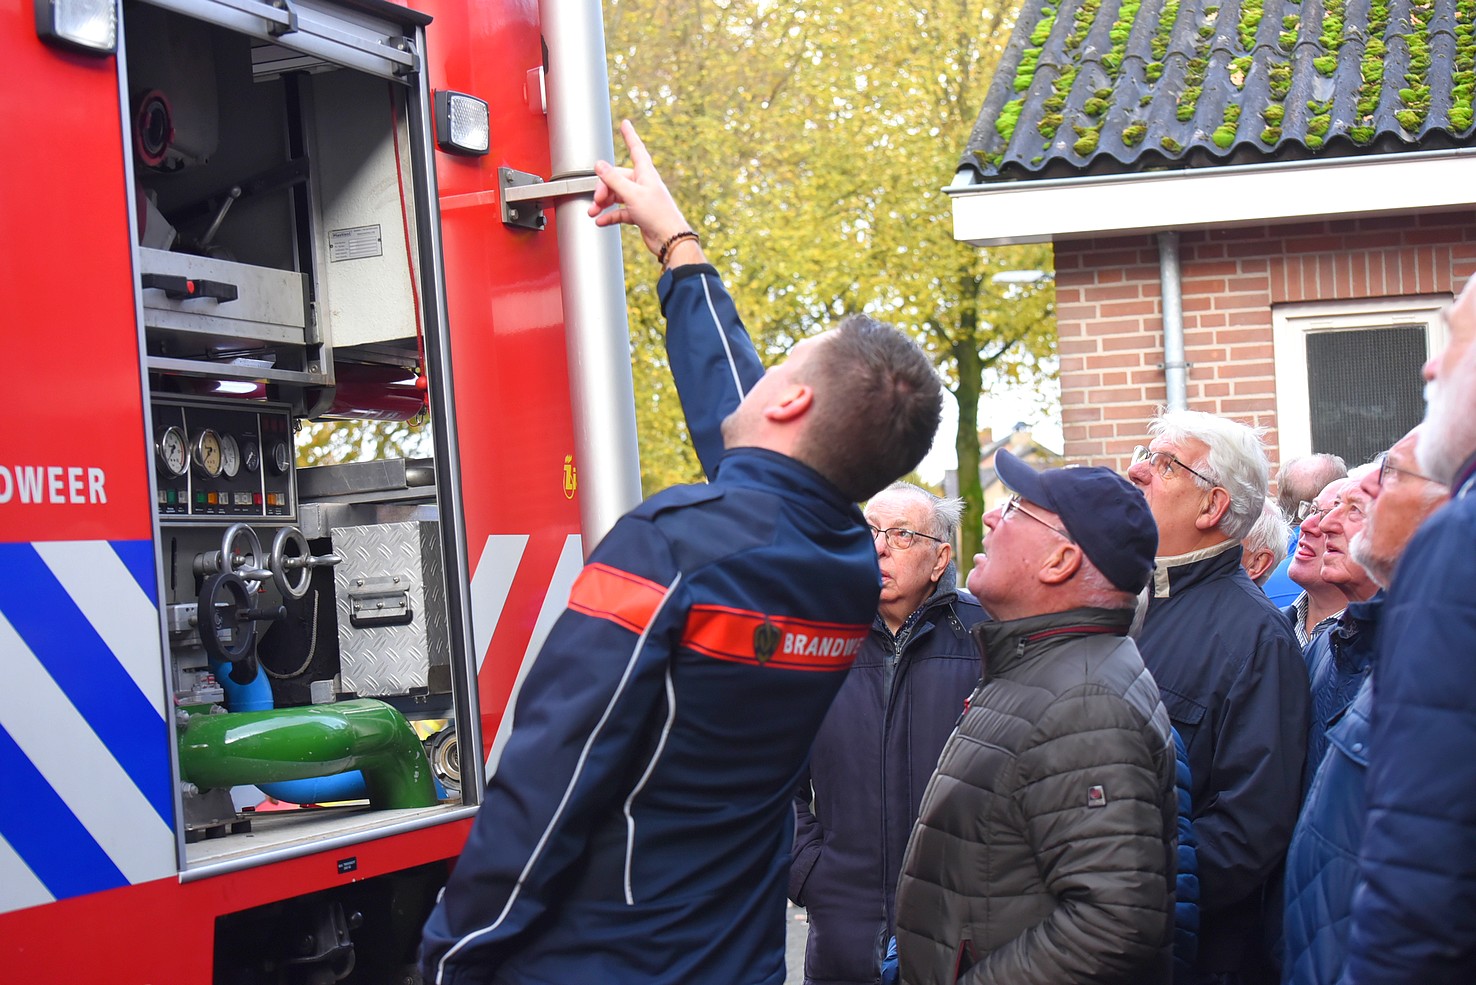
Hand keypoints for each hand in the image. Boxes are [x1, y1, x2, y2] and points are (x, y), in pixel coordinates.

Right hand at [589, 121, 701, 263]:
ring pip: (617, 196)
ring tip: (593, 211)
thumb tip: (599, 165)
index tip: (625, 124)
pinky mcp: (638, 214)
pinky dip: (610, 215)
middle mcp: (643, 184)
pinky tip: (601, 221)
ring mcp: (640, 199)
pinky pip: (620, 212)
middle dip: (603, 188)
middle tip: (596, 200)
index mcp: (645, 174)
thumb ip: (614, 179)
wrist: (670, 239)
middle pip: (618, 178)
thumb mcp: (632, 194)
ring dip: (604, 203)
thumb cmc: (658, 215)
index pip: (636, 149)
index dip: (629, 136)